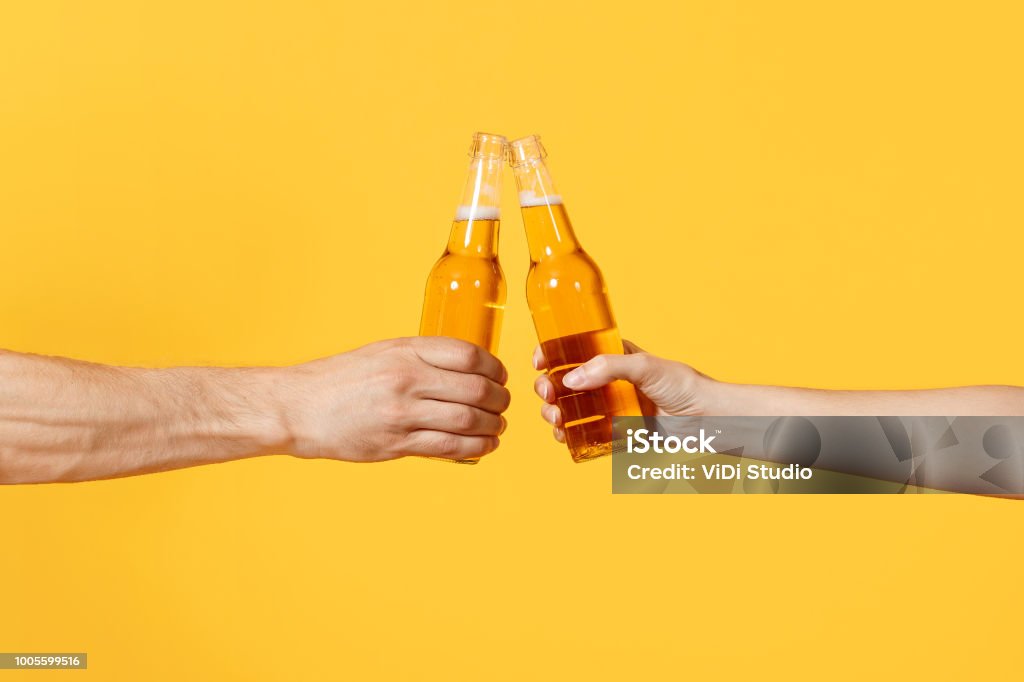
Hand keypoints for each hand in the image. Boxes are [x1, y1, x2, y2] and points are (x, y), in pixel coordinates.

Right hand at [279, 337, 510, 461]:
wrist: (299, 408)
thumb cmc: (341, 379)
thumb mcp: (383, 352)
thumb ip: (423, 358)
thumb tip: (468, 369)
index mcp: (405, 351)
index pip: (468, 355)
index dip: (494, 368)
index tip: (500, 377)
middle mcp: (406, 379)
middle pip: (475, 390)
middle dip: (500, 400)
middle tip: (504, 405)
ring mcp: (401, 413)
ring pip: (468, 421)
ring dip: (493, 426)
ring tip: (498, 427)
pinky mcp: (396, 444)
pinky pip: (449, 447)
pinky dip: (476, 447)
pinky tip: (485, 445)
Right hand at [532, 340, 711, 442]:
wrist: (706, 420)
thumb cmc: (683, 385)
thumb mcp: (645, 365)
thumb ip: (608, 367)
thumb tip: (570, 380)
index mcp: (613, 358)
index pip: (575, 351)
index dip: (553, 353)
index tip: (539, 360)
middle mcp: (607, 382)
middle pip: (564, 382)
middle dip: (547, 387)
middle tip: (548, 395)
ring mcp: (609, 409)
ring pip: (569, 409)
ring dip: (553, 412)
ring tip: (555, 416)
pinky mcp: (614, 434)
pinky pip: (584, 434)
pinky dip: (567, 435)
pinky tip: (563, 434)